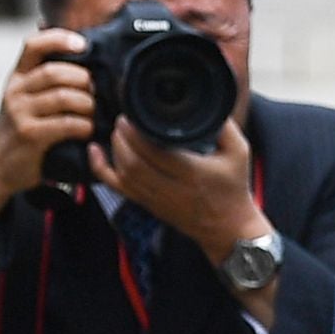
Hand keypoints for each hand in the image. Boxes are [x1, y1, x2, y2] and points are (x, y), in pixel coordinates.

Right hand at [0, 27, 97, 234]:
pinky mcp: (29, 135)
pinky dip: (84, 126)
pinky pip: (66, 124)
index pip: (33, 45)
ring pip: (64, 97)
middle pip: (55, 72)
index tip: (83, 44)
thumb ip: (45, 79)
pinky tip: (88, 130)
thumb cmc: (22, 128)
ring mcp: (20, 113)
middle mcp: (15, 91)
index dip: (59, 39)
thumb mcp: (25, 98)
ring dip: (88, 104)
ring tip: (94, 113)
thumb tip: (81, 51)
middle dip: (83, 79)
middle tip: (96, 91)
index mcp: (17, 77)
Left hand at [95, 111, 264, 260]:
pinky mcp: (147, 205)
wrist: (228, 229)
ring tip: (117, 131)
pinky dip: (101, 169)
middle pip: (133, 163)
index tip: (132, 116)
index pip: (155, 153)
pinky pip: (117, 187)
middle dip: (121, 138)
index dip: (136, 133)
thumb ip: (225, 127)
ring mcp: (156, 200)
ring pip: (122, 174)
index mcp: (192, 174)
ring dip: (114, 149)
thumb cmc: (234, 189)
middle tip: (122, 120)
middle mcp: (171, 189)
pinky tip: (94, 151)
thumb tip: (210, 103)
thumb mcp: (240, 153)